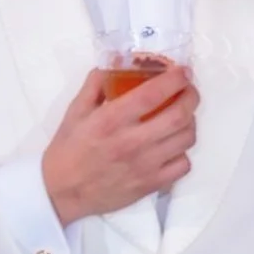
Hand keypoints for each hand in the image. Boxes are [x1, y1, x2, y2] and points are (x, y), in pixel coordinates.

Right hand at [42, 65, 197, 226]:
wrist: (62, 192)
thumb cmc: (68, 149)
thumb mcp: (76, 111)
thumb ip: (96, 83)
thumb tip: (117, 61)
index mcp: (111, 120)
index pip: (152, 94)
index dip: (175, 79)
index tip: (182, 71)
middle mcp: (132, 142)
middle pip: (179, 115)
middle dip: (191, 97)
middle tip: (189, 90)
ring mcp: (145, 166)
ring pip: (186, 139)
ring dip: (190, 122)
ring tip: (183, 116)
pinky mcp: (151, 185)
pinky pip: (183, 166)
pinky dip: (184, 153)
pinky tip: (174, 146)